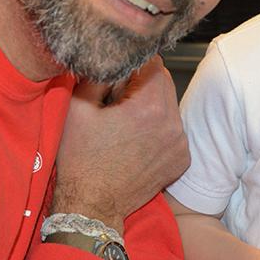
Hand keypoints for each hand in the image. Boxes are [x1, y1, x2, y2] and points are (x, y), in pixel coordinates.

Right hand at [51, 56, 188, 233]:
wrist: (92, 206)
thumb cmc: (81, 160)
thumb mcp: (78, 107)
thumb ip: (99, 73)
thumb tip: (110, 54)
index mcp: (149, 107)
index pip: (152, 62)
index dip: (131, 64)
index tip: (115, 78)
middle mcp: (172, 123)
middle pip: (164, 81)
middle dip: (142, 84)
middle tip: (117, 101)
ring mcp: (180, 143)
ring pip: (169, 105)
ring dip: (151, 106)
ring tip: (125, 125)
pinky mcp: (181, 159)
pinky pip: (173, 128)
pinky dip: (158, 128)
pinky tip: (136, 142)